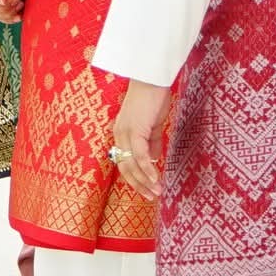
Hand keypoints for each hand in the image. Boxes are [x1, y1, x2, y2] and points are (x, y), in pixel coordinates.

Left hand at [110, 81, 173, 198]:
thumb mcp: (153, 124)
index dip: (135, 178)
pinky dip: (147, 170)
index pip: (124, 162)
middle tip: (151, 197)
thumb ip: (152, 142)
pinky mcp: (135, 130)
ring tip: (157, 192)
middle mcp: (119, 135)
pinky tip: (156, 179)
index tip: (147, 189)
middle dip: (139, 185)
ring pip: (132, 164)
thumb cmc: (153, 97)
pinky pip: (140, 156)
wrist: (152, 78)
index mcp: (121, 133)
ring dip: (145, 181)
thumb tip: (154, 161)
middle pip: (125, 167)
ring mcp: (125, 133)